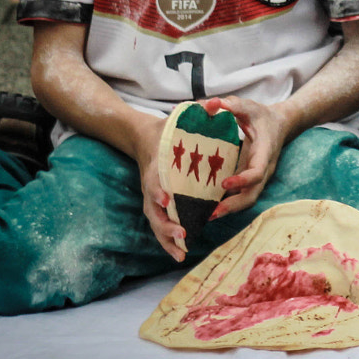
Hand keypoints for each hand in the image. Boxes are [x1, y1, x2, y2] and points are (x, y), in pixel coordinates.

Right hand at [133, 111, 189, 262]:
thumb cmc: (166, 130)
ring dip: (167, 238)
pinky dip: (168, 241)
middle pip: (154, 209)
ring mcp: (154, 197)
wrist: (145, 139)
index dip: (158, 189)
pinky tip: (180, 254)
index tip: (166, 198)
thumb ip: (196, 113)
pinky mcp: (159, 205)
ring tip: (180, 252)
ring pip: (157, 222)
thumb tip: (213, 104)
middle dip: (166, 223)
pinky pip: (162, 226)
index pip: (154, 179)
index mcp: (156, 166)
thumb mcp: (179, 118)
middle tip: (181, 233)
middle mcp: (153, 186)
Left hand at [208, 95, 295, 219]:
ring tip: (208, 215)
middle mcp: (263, 169)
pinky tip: (209, 205)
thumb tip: (209, 104)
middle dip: (233, 206)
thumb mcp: (249, 106)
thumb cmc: (262, 115)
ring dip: (229, 208)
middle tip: (211, 213)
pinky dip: (228, 202)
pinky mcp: (251, 179)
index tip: (224, 183)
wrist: (280, 124)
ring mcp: (258, 177)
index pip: (257, 173)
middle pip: (252, 195)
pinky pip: (241, 195)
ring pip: (247, 199)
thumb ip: (231, 104)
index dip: (241, 181)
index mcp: (264, 153)